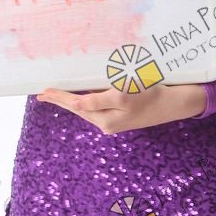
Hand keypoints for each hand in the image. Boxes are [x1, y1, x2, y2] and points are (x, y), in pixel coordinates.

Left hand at [35, 80, 207, 133]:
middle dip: (61, 101)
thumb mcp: (123, 96)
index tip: (44, 91)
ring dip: (71, 101)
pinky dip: (85, 102)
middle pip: (78, 109)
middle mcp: (107, 123)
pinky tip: (80, 97)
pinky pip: (96, 108)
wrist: (173, 104)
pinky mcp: (121, 116)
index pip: (77, 106)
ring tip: (56, 96)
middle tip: (42, 95)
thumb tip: (77, 103)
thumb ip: (98, 100)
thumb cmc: (150, 96)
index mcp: (105, 119)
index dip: (60, 98)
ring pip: (86, 109)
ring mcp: (114, 121)